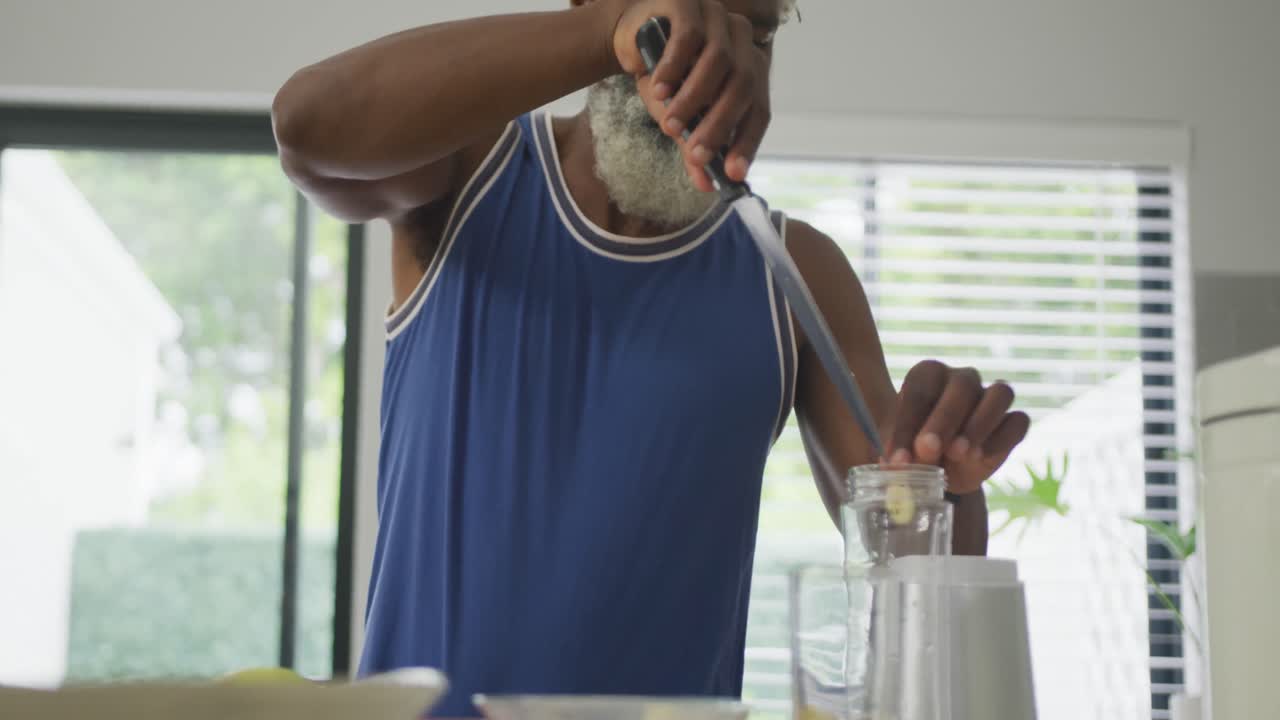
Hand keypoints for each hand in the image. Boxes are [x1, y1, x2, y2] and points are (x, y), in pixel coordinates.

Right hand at [607, 0, 770, 190]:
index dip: (748, 142)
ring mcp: (718, 17)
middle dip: (718, 125)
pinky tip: (659, 91)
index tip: (733, 173)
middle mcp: (741, 41)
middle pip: (743, 86)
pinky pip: (689, 37)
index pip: (759, 109)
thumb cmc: (664, 77)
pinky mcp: (689, 4)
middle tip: (695, 154)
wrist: (629, 37)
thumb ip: (694, 146)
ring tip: (669, 124)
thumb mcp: (679, 117)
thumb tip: (707, 186)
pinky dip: (674, 68)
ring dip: (693, 99)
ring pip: (719, 60)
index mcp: (750, 70)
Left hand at [884, 360, 1030, 494]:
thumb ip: (900, 451)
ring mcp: (991, 397)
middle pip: (962, 386)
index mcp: (928, 374)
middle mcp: (962, 379)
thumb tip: (900, 465)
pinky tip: (981, 459)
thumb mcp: (901, 450)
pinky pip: (1017, 422)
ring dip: (978, 425)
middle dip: (943, 420)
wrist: (941, 472)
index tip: (898, 458)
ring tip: (959, 454)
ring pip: (999, 394)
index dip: (907, 423)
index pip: (920, 388)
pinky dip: (1001, 440)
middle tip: (928, 450)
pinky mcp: (1013, 421)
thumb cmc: (913, 450)